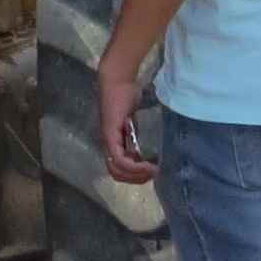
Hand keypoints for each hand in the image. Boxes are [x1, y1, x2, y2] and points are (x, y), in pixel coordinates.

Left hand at [99, 52, 157, 185]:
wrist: (118, 81)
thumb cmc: (127, 96)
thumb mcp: (136, 121)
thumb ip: (138, 134)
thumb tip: (152, 148)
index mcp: (113, 142)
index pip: (118, 170)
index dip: (134, 176)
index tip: (152, 172)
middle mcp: (108, 144)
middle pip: (117, 174)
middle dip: (136, 179)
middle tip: (153, 175)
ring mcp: (107, 140)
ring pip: (117, 170)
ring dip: (136, 175)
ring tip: (152, 171)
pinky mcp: (110, 135)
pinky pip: (119, 159)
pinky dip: (134, 166)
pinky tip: (148, 164)